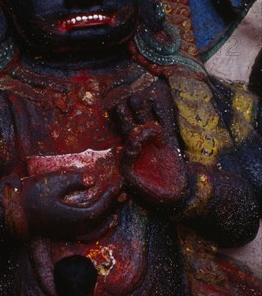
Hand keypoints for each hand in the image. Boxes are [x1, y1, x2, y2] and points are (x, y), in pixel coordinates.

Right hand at [0, 170, 121, 238]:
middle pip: (101, 218)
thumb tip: (92, 179)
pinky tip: (101, 220)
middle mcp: (75, 228)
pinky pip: (88, 234)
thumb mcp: (53, 182)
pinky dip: (98, 228)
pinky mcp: (63, 233)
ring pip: (96, 229)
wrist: (11, 214)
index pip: (100, 207)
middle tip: (123, 191)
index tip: (119, 182)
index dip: (111, 195)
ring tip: (118, 207)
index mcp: (75, 217)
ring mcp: (69, 233)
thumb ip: (75, 180)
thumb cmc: (32, 196)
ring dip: (108, 217)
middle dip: (113, 204)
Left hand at [114, 90, 188, 206]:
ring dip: (141, 109)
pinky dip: (160, 112)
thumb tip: (129, 143)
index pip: (121, 134)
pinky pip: (164, 122)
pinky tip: (156, 103)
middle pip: (130, 121)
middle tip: (129, 101)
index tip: (132, 128)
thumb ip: (128, 161)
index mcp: (127, 153)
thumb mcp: (133, 179)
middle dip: (128, 111)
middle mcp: (139, 145)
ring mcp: (154, 141)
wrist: (175, 196)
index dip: (121, 124)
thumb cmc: (151, 192)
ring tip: (138, 99)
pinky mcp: (169, 141)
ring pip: (145, 119)